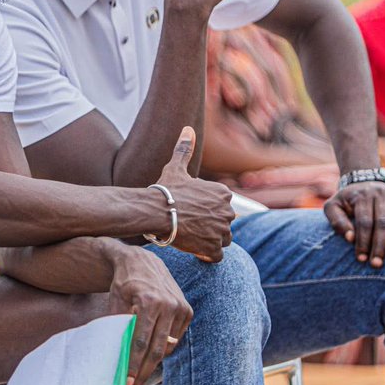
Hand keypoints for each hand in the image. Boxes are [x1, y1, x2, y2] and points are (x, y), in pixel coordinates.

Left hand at [107, 248, 192, 384]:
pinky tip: (151, 350)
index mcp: (149, 301)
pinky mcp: (187, 310)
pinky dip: (163, 347)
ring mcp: (180, 307)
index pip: (141, 342)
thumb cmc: (124, 283)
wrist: (142, 262)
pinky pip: (175, 339)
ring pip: (167, 347)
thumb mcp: (115, 301)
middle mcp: (168, 304)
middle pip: (156, 349)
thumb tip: (115, 356)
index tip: (127, 383)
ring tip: (138, 374)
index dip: (134, 365)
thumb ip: (118, 326)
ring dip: (153, 363)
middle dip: (143, 373)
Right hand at [155, 126, 234, 261]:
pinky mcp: (214, 247)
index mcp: (223, 193)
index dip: (208, 211)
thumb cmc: (165, 190)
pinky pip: (216, 256)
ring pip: (222, 240)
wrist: (156, 212)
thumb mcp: (176, 168)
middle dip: (210, 226)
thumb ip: (184, 149)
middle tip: (189, 224)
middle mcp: (227, 211)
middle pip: (224, 224)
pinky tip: (193, 248)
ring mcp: (222, 230)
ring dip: (209, 241)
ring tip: (191, 236)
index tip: (192, 211)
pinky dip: (207, 255)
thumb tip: (187, 128)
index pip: (223, 207)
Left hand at [323, 182, 384, 266]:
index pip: (363, 222)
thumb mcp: (333, 206)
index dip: (362, 241)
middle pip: (381, 221)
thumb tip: (350, 238)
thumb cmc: (347, 201)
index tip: (362, 259)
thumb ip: (336, 221)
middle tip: (378, 263)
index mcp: (360, 197)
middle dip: (379, 244)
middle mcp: (379, 193)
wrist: (362, 180)